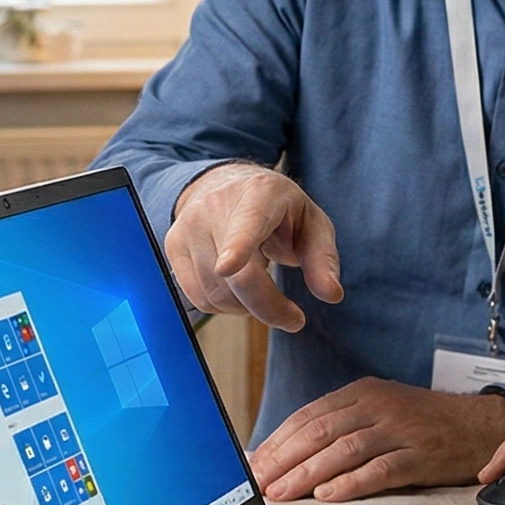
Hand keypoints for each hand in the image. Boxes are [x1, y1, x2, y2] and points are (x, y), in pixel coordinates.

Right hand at [165, 163, 343, 332]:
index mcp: (258, 195)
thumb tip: (331, 294)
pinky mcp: (173, 246)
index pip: (245, 225)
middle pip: (236, 277)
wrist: (227, 185)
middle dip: (269, 307)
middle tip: (295, 319)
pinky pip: (199, 299)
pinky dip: (223, 306)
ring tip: (263, 290)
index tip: (229, 267)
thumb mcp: (311, 223)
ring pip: (216, 294)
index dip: (237, 248)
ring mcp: (188, 226)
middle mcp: (214, 206)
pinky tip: (237, 289)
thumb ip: (323, 258)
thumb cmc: (277, 209)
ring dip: (246, 308)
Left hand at [251, 377, 504, 501]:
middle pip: (320, 432)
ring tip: (283, 494)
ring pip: (344, 450)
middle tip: (260, 485)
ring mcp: (400, 429)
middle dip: (284, 460)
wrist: (480, 426)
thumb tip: (283, 455)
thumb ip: (336, 428)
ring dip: (308, 474)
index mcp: (362, 393)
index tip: (254, 466)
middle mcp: (378, 406)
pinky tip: (329, 495)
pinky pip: (380, 469)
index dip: (277, 442)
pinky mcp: (421, 455)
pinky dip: (351, 483)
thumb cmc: (422, 424)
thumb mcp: (378, 412)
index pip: (309, 416)